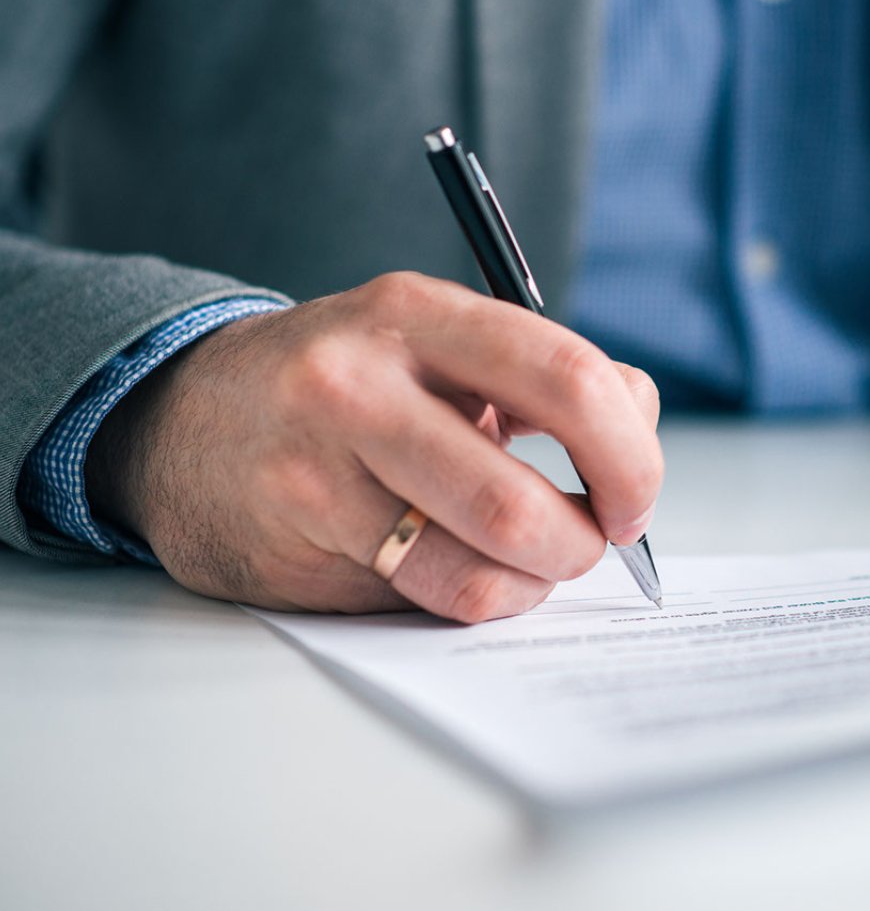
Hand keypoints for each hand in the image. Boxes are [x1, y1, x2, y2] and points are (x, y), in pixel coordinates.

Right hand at [85, 273, 662, 620]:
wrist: (190, 417)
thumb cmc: (345, 384)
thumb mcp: (436, 343)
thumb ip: (544, 377)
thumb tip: (638, 429)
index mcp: (419, 312)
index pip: (568, 379)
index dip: (630, 455)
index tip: (634, 498)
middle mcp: (360, 382)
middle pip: (522, 503)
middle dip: (583, 545)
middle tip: (588, 543)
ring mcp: (318, 467)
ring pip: (476, 568)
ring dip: (532, 584)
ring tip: (529, 564)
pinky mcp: (296, 540)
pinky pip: (424, 598)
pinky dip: (476, 598)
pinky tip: (467, 573)